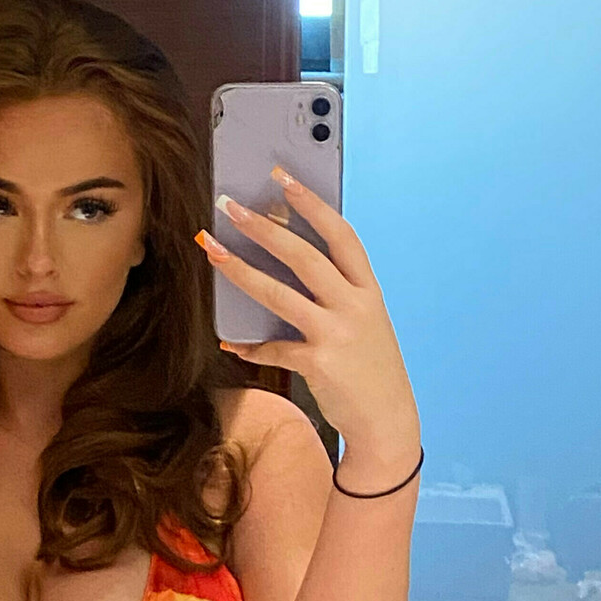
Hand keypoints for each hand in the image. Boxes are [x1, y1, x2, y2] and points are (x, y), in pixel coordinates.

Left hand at [195, 166, 419, 480]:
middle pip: (304, 256)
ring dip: (240, 269)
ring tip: (212, 249)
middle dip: (263, 226)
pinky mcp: (319, 363)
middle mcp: (355, 307)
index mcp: (368, 290)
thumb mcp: (365, 322)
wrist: (388, 422)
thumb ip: (337, 293)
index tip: (284, 178)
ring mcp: (337, 334)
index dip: (312, 204)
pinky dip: (249, 346)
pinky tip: (231, 341)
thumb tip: (286, 259)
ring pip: (279, 293)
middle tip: (230, 206)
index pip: (340, 235)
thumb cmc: (371, 368)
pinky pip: (273, 348)